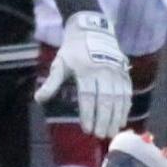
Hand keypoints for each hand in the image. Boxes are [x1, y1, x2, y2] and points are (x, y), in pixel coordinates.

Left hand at [34, 11, 131, 138]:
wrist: (92, 31)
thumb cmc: (73, 51)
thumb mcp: (60, 64)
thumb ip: (52, 83)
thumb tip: (39, 99)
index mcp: (86, 71)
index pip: (88, 97)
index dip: (88, 114)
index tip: (87, 129)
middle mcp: (104, 72)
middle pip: (105, 100)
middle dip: (104, 120)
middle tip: (101, 136)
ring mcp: (116, 72)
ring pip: (119, 98)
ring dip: (116, 117)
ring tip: (112, 132)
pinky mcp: (124, 72)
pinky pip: (127, 92)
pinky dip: (125, 107)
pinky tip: (122, 120)